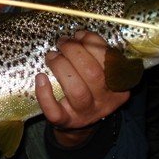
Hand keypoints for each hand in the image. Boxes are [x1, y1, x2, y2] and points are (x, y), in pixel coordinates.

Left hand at [35, 31, 129, 146]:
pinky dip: (45, 94)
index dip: (93, 43)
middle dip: (74, 52)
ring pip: (77, 90)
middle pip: (93, 74)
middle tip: (62, 42)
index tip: (78, 34)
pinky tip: (40, 78)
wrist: (79, 124)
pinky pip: (55, 111)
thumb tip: (78, 36)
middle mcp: (104, 101)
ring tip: (51, 56)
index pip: (110, 61)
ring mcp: (85, 113)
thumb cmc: (89, 90)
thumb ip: (96, 56)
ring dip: (61, 67)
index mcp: (117, 86)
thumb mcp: (102, 74)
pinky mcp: (65, 122)